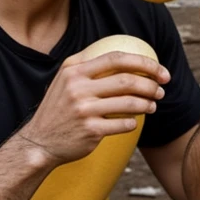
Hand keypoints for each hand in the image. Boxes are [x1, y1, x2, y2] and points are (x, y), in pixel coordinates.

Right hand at [19, 50, 169, 163]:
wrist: (39, 142)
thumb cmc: (59, 110)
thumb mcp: (65, 80)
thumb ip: (88, 67)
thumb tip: (124, 57)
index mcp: (74, 70)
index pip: (116, 58)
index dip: (144, 62)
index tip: (160, 71)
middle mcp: (77, 88)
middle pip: (126, 80)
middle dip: (151, 85)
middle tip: (161, 90)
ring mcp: (84, 110)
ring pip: (129, 103)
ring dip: (147, 104)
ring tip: (152, 106)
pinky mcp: (90, 131)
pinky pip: (123, 124)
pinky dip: (133, 123)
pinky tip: (133, 122)